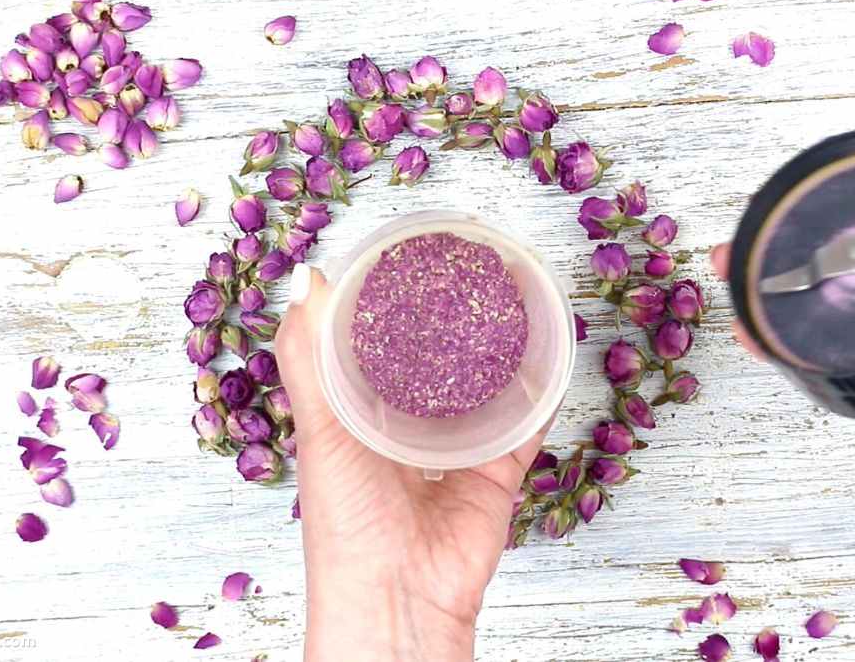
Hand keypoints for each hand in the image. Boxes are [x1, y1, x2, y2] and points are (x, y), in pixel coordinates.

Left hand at [275, 263, 552, 661]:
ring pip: (482, 390)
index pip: (371, 348)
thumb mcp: (318, 430)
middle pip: (432, 365)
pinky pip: (525, 427)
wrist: (399, 597)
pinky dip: (539, 395)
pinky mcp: (498, 473)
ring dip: (495, 353)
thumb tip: (305, 280)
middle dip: (447, 325)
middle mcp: (407, 430)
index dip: (384, 306)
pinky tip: (550, 354)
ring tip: (509, 300)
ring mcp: (456, 450)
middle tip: (465, 271)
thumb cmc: (347, 523)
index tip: (402, 257)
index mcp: (358, 417)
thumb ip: (307, 358)